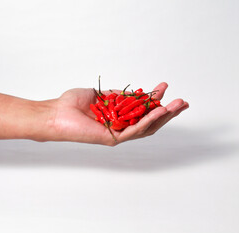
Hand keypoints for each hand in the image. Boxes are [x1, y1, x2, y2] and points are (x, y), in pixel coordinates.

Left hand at [42, 83, 188, 145]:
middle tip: (183, 102)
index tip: (164, 88)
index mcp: (118, 117)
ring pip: (146, 128)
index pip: (142, 111)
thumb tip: (137, 93)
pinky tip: (159, 111)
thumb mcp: (101, 94)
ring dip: (163, 116)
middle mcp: (120, 127)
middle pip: (149, 122)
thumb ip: (119, 95)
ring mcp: (117, 134)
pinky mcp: (112, 138)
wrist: (56, 114)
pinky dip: (148, 120)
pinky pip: (134, 130)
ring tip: (178, 105)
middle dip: (167, 112)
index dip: (155, 101)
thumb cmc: (73, 104)